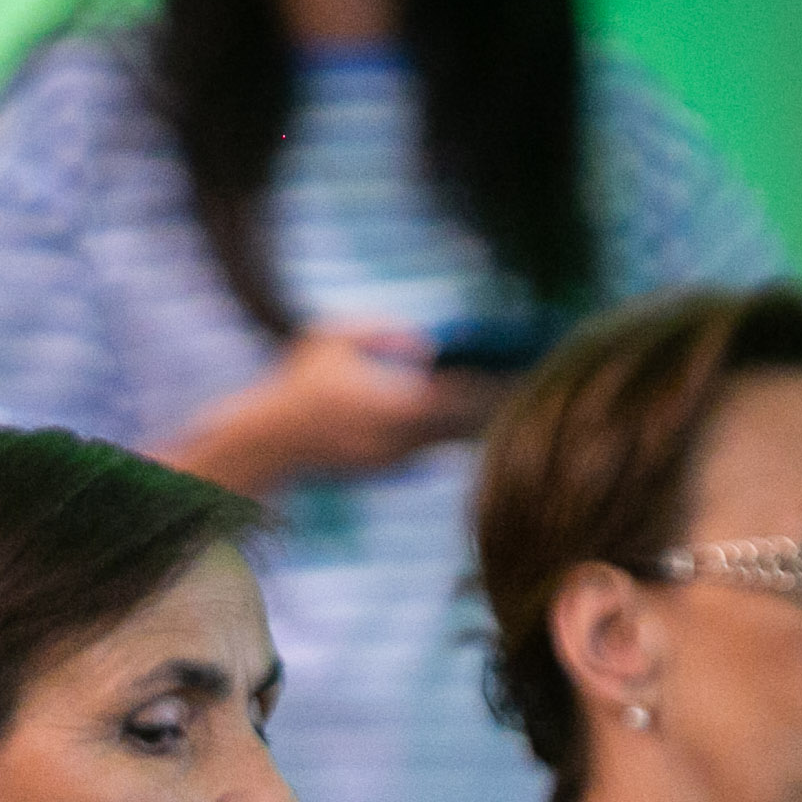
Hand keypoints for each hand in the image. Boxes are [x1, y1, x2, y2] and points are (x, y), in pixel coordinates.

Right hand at [169, 324, 500, 490]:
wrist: (269, 444)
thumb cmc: (296, 382)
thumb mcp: (330, 337)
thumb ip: (381, 331)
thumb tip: (428, 346)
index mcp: (391, 403)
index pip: (459, 394)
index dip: (494, 381)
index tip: (523, 368)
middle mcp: (400, 439)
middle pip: (464, 423)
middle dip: (496, 403)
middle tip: (532, 383)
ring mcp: (394, 460)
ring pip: (450, 440)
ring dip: (479, 420)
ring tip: (512, 396)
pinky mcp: (386, 470)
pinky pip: (431, 448)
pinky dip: (454, 433)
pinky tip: (476, 418)